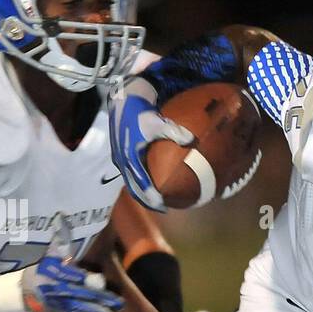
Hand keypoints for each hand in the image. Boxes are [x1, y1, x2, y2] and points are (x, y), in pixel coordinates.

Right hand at [20, 254, 123, 311]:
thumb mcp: (46, 255)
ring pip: (79, 308)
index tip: (96, 278)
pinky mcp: (62, 311)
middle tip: (118, 302)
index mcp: (49, 271)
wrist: (25, 290)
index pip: (66, 274)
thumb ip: (58, 250)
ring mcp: (58, 302)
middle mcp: (54, 288)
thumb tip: (67, 238)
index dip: (79, 277)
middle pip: (77, 293)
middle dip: (98, 298)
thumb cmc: (40, 267)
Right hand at [109, 77, 195, 211]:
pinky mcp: (121, 156)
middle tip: (162, 208)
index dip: (151, 196)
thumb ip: (175, 132)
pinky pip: (130, 175)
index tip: (162, 205)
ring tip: (156, 201)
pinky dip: (139, 184)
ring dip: (142, 193)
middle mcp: (123, 162)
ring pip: (131, 183)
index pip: (142, 183)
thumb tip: (192, 141)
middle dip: (147, 200)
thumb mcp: (157, 122)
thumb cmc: (141, 113)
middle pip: (134, 188)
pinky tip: (149, 185)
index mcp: (130, 157)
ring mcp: (120, 160)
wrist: (124, 102)